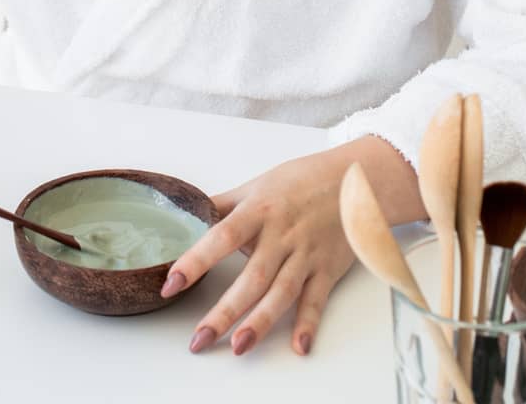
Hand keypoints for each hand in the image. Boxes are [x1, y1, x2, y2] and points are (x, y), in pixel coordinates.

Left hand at [160, 136, 423, 358]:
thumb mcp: (257, 185)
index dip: (196, 260)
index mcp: (259, 210)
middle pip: (251, 277)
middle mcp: (282, 234)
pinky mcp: (327, 269)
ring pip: (281, 293)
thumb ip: (223, 205)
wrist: (354, 179)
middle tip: (198, 339)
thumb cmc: (300, 180)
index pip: (222, 236)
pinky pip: (317, 300)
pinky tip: (298, 346)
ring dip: (260, 323)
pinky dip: (309, 323)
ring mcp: (306, 254)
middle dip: (224, 311)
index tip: (171, 284)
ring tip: (237, 347)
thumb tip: (187, 213)